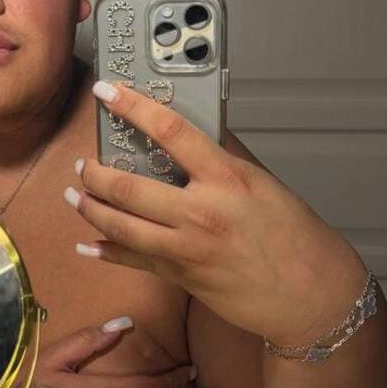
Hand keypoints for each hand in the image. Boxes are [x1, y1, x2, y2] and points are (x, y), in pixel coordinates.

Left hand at [68, 82, 364, 347]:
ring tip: (76, 196)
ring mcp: (187, 247)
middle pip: (128, 186)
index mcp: (226, 178)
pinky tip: (88, 244)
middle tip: (83, 165)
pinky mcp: (181, 276)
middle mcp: (201, 212)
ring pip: (120, 225)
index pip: (170, 130)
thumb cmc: (295, 239)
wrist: (310, 294)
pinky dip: (106, 251)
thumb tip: (194, 135)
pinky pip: (132, 260)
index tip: (107, 93)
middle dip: (94, 173)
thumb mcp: (262, 183)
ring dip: (90, 209)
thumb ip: (224, 159)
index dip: (132, 107)